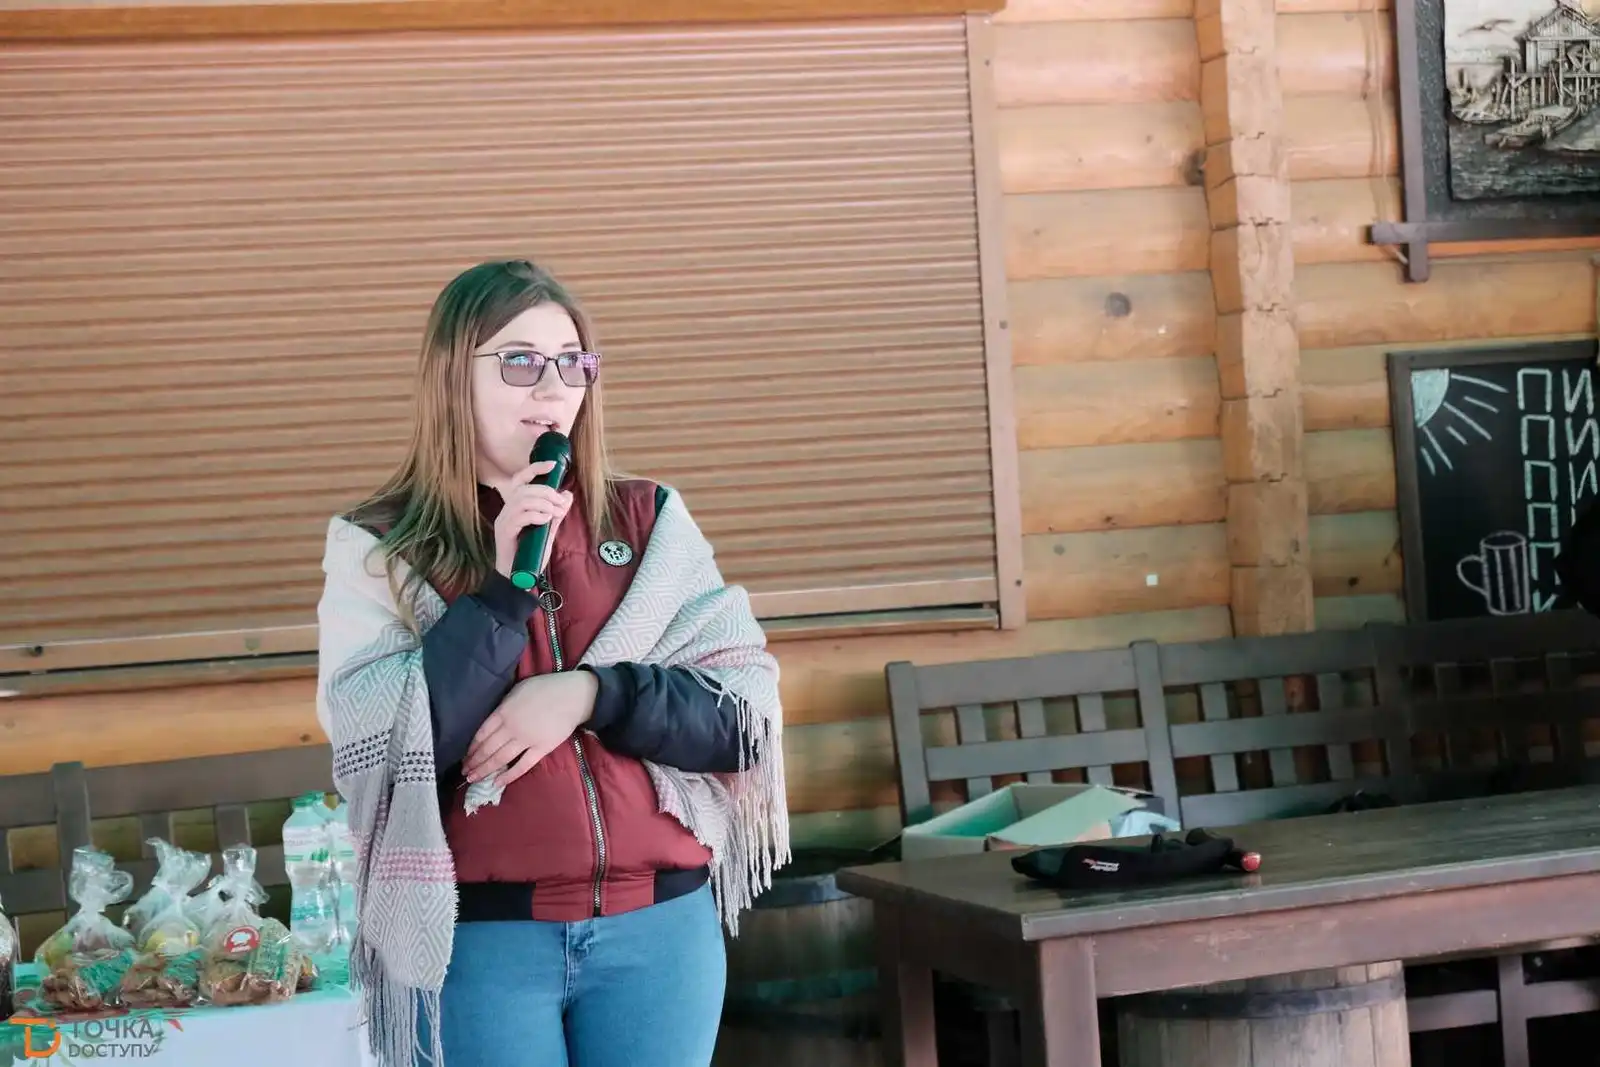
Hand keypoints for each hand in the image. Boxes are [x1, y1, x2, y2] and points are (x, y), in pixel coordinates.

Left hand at [462, 671, 598, 786]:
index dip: (471, 747)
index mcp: (504, 711)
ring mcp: (526, 740)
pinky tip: (497, 782)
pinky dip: (508, 776)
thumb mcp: (517, 690)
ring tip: (474, 778)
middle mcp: (511, 728)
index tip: (464, 756)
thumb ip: (503, 706)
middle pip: (488, 749)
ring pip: (500, 759)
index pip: (481, 734)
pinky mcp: (541, 749)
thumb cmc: (545, 688)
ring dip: (485, 770)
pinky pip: (522, 765)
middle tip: (465, 772)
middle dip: (474, 762)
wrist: (573, 695)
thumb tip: (491, 720)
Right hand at [492, 461, 573, 577]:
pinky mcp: (504, 532)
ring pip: (522, 500)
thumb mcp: (547, 530)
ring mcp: (504, 520)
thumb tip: (567, 494)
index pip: (521, 479)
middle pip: (524, 489)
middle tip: (560, 502)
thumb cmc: (530, 554)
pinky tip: (546, 521)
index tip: (553, 465)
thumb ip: (556, 513)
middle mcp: (506, 510)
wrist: (518, 577)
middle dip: (546, 491)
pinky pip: (520, 516)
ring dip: (543, 503)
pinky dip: (536, 515)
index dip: (535, 468)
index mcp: (515, 506)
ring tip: (554, 513)